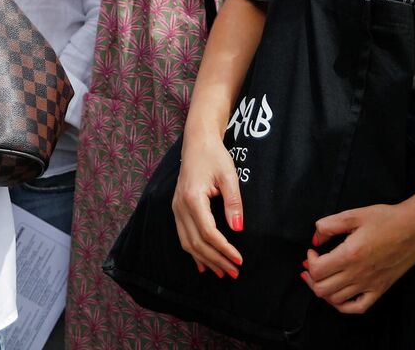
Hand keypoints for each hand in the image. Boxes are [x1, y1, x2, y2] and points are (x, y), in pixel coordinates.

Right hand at [171, 125, 244, 276]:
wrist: (197, 143)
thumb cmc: (214, 156)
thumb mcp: (229, 176)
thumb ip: (233, 203)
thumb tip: (238, 229)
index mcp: (192, 198)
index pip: (208, 232)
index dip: (224, 248)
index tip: (239, 259)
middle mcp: (180, 206)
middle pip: (196, 242)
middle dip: (216, 260)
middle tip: (234, 272)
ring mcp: (176, 208)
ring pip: (187, 243)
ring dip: (205, 260)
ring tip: (222, 272)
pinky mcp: (177, 209)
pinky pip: (183, 236)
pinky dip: (193, 253)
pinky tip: (203, 265)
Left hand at [303, 203, 414, 314]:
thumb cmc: (387, 219)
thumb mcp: (353, 215)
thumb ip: (328, 225)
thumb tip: (315, 240)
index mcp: (350, 254)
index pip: (317, 270)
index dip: (310, 260)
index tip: (314, 250)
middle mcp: (358, 274)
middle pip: (322, 289)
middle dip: (311, 277)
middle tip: (312, 265)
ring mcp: (370, 284)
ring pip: (336, 300)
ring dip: (323, 290)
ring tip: (323, 277)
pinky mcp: (380, 289)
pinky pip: (357, 308)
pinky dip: (343, 306)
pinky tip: (339, 294)